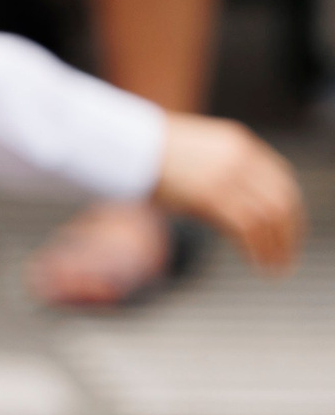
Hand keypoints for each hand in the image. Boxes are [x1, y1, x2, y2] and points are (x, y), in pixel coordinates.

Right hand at [152, 113, 305, 273]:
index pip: (281, 179)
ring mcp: (227, 176)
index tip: (288, 232)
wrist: (125, 145)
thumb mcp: (191, 157)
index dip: (290, 208)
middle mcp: (241, 158)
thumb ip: (212, 173)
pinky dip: (257, 249)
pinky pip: (247, 226)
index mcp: (239, 144)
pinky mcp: (211, 195)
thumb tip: (218, 202)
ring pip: (269, 217)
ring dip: (276, 247)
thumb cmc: (145, 155)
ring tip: (275, 269)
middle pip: (282, 199)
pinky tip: (257, 265)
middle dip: (290, 232)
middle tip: (287, 257)